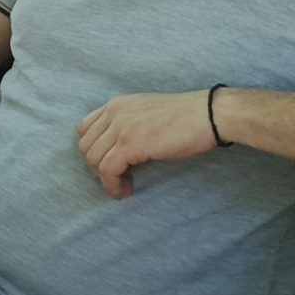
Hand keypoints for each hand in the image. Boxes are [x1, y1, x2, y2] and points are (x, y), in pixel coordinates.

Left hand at [76, 91, 219, 199]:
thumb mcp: (147, 114)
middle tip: (116, 178)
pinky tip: (126, 190)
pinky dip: (112, 185)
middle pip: (86, 146)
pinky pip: (107, 170)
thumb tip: (117, 151)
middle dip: (96, 167)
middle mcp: (113, 113)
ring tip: (124, 186)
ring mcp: (120, 128)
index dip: (93, 151)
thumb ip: (128, 125)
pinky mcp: (130, 144)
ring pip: (94, 160)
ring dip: (105, 179)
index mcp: (116, 105)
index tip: (109, 165)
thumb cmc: (186, 119)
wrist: (209, 115)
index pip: (85, 130)